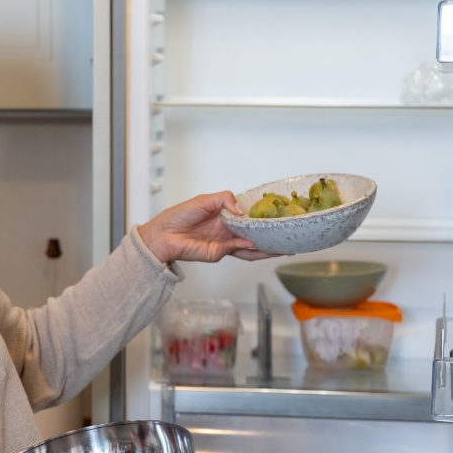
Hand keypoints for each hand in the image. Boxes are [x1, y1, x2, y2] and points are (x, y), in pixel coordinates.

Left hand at [137, 191, 276, 263]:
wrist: (162, 234)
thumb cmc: (179, 216)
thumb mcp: (206, 200)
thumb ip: (226, 199)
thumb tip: (243, 210)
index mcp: (226, 217)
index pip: (250, 218)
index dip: (265, 218)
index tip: (281, 216)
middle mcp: (228, 231)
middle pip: (255, 235)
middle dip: (272, 237)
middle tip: (290, 235)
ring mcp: (224, 243)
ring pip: (250, 247)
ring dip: (266, 248)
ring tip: (283, 247)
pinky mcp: (218, 253)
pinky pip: (236, 250)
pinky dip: (247, 247)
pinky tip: (255, 243)